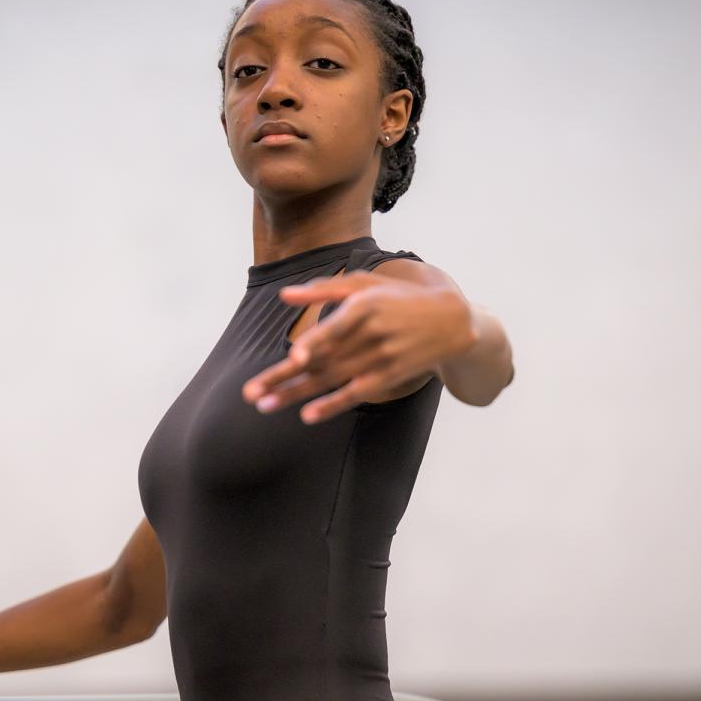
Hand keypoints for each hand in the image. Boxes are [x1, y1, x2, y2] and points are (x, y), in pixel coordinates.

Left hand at [241, 270, 477, 424]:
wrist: (450, 321)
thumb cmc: (399, 297)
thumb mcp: (366, 284)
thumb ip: (323, 288)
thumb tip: (284, 295)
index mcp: (366, 306)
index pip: (337, 328)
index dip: (317, 343)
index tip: (296, 356)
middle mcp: (372, 335)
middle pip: (322, 360)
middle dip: (284, 377)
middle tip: (251, 394)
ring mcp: (380, 359)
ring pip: (330, 379)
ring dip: (296, 395)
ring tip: (264, 405)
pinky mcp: (387, 377)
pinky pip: (354, 394)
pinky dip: (332, 405)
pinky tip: (308, 416)